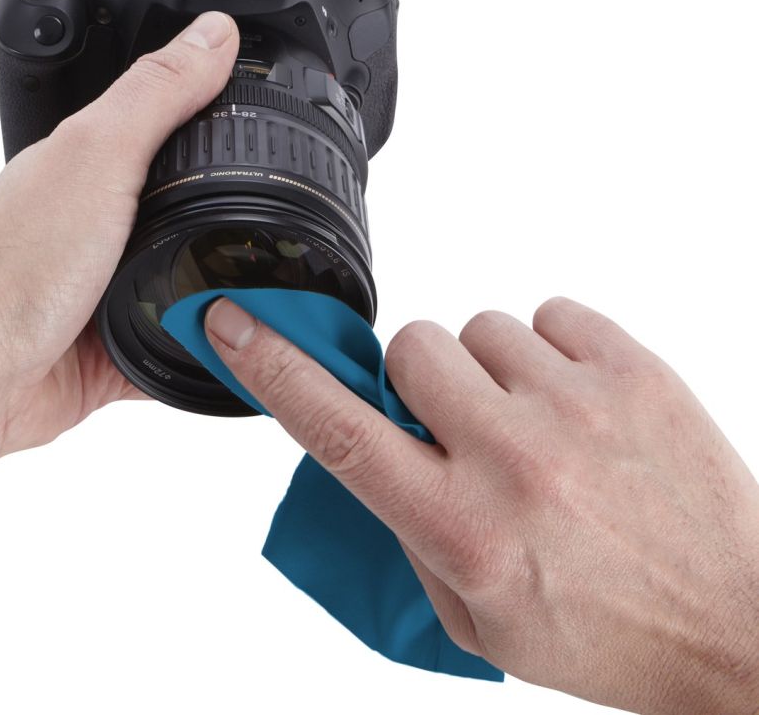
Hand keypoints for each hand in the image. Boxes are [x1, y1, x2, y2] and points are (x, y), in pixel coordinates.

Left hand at [0, 12, 238, 537]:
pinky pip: (179, 338)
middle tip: (293, 212)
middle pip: (194, 207)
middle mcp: (106, 222)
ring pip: (191, 276)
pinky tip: (236, 337)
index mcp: (98, 165)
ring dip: (226, 282)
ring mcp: (114, 283)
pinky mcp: (121, 341)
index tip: (278, 118)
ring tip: (278, 281)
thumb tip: (214, 34)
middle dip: (239, 212)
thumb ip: (158, 96)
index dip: (225, 117)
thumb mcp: (100, 158)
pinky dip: (206, 340)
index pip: (175, 125)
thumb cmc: (14, 266)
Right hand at [203, 295, 758, 714]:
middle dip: (418, 376)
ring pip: (479, 327)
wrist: (737, 623)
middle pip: (410, 347)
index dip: (274, 370)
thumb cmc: (604, 630)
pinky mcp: (632, 369)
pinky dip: (549, 349)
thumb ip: (407, 530)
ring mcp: (576, 406)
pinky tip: (575, 401)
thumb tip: (375, 446)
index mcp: (461, 529)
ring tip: (533, 421)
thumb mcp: (475, 616)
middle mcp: (512, 459)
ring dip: (490, 370)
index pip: (339, 429)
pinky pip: (550, 313)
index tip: (235, 325)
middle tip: (458, 419)